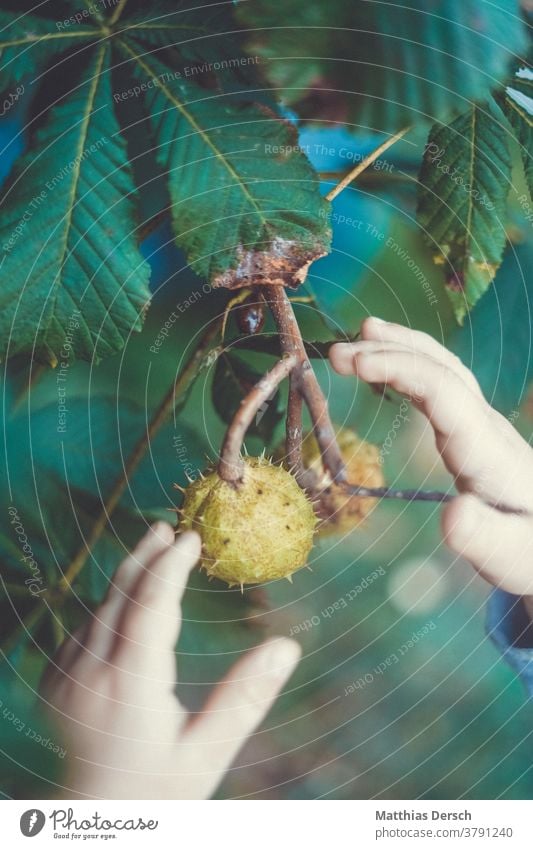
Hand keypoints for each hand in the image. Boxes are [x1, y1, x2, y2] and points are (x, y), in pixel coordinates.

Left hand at [41, 523, 299, 798]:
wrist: (95, 826)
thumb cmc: (159, 794)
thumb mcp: (208, 754)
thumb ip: (245, 698)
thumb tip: (287, 646)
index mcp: (129, 685)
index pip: (150, 605)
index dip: (172, 566)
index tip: (191, 539)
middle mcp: (90, 673)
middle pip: (118, 596)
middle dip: (145, 557)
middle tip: (166, 526)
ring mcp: (66, 677)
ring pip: (97, 610)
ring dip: (126, 578)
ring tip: (153, 550)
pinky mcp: (54, 684)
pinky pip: (81, 630)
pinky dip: (107, 606)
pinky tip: (126, 601)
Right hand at [330, 317, 532, 611]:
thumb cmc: (529, 553)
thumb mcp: (511, 557)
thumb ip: (483, 538)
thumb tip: (453, 513)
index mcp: (488, 451)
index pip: (443, 391)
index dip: (400, 369)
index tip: (355, 365)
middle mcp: (484, 427)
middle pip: (441, 370)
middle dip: (390, 352)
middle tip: (337, 354)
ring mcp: (479, 425)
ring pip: (442, 370)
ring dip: (400, 349)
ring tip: (360, 336)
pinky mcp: (471, 432)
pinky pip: (439, 386)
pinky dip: (409, 366)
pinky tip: (387, 364)